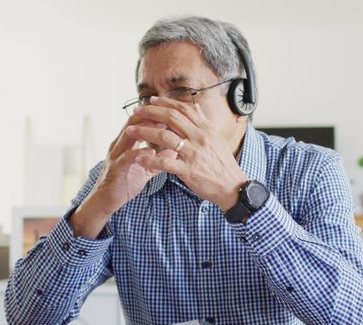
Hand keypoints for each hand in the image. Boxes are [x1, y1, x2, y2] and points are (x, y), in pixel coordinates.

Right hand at [70, 114, 176, 238]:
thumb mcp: (145, 169)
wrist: (105, 201)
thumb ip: (158, 160)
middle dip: (151, 116)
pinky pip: (127, 157)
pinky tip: (152, 151)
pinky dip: (140, 152)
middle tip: (168, 113)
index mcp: (125, 143)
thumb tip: (175, 151)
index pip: (137, 121)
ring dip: (146, 129)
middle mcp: (118, 145)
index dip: (153, 114)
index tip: (169, 111)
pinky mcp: (116, 169)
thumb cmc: (125, 183)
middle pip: (133, 123)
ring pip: (129, 135)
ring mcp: (116, 155)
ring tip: (163, 127)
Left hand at [125, 96, 247, 210]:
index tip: (151, 100)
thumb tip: (196, 107)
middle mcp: (200, 138)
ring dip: (144, 132)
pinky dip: (150, 159)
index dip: (165, 103)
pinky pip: (165, 163)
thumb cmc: (223, 163)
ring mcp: (194, 154)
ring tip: (130, 131)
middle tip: (136, 111)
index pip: (183, 110)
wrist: (233, 187)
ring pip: (165, 138)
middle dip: (151, 113)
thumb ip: (204, 122)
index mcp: (206, 129)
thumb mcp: (216, 138)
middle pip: (171, 119)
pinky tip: (138, 157)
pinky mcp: (188, 171)